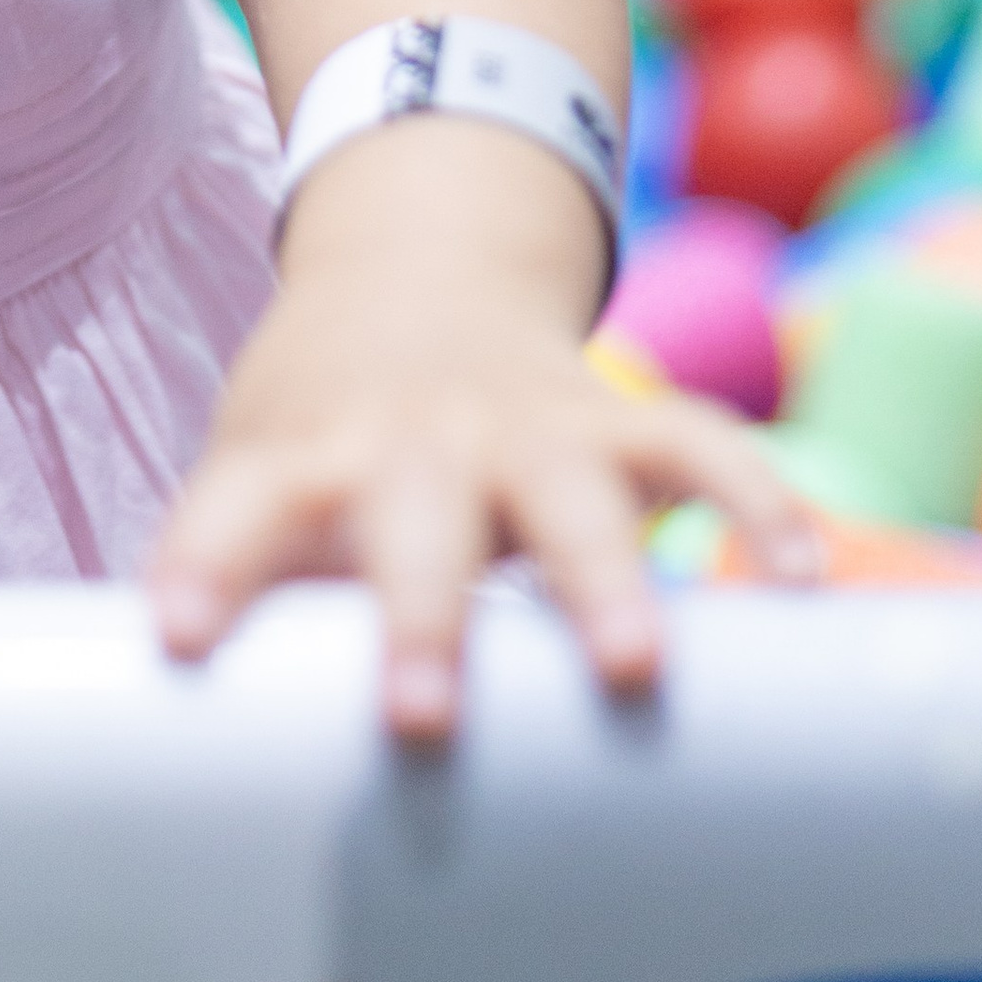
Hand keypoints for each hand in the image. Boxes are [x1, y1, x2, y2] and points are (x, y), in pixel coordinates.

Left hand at [148, 267, 819, 739]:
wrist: (414, 265)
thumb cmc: (326, 421)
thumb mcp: (261, 472)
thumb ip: (247, 575)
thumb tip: (200, 716)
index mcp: (305, 452)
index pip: (238, 508)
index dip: (207, 568)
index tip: (182, 638)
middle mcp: (413, 435)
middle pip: (415, 518)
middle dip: (418, 612)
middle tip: (419, 711)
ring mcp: (523, 422)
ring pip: (568, 490)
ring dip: (598, 577)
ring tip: (633, 665)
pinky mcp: (616, 418)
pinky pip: (701, 447)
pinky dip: (758, 502)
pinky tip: (800, 577)